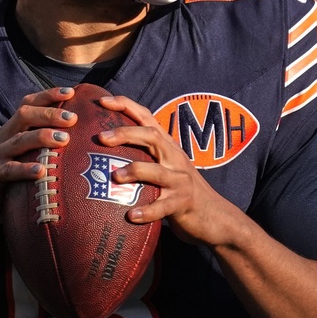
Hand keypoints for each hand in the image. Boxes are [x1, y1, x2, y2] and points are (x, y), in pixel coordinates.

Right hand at [0, 87, 77, 239]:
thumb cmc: (0, 183)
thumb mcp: (18, 160)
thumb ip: (36, 151)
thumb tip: (72, 146)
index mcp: (9, 132)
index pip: (27, 106)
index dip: (47, 96)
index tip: (70, 93)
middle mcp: (1, 139)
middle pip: (24, 116)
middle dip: (49, 114)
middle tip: (72, 118)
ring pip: (19, 140)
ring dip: (42, 137)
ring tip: (63, 139)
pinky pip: (8, 170)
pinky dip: (24, 169)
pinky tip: (41, 171)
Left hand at [97, 95, 236, 246]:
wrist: (214, 216)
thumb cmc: (180, 190)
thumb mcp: (166, 166)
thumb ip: (144, 156)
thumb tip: (105, 152)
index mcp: (167, 147)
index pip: (147, 118)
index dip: (126, 106)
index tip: (103, 101)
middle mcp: (175, 159)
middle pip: (152, 136)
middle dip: (126, 133)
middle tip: (101, 137)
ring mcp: (180, 181)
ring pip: (157, 171)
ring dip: (135, 171)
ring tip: (114, 176)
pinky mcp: (182, 204)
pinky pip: (163, 207)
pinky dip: (147, 211)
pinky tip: (131, 216)